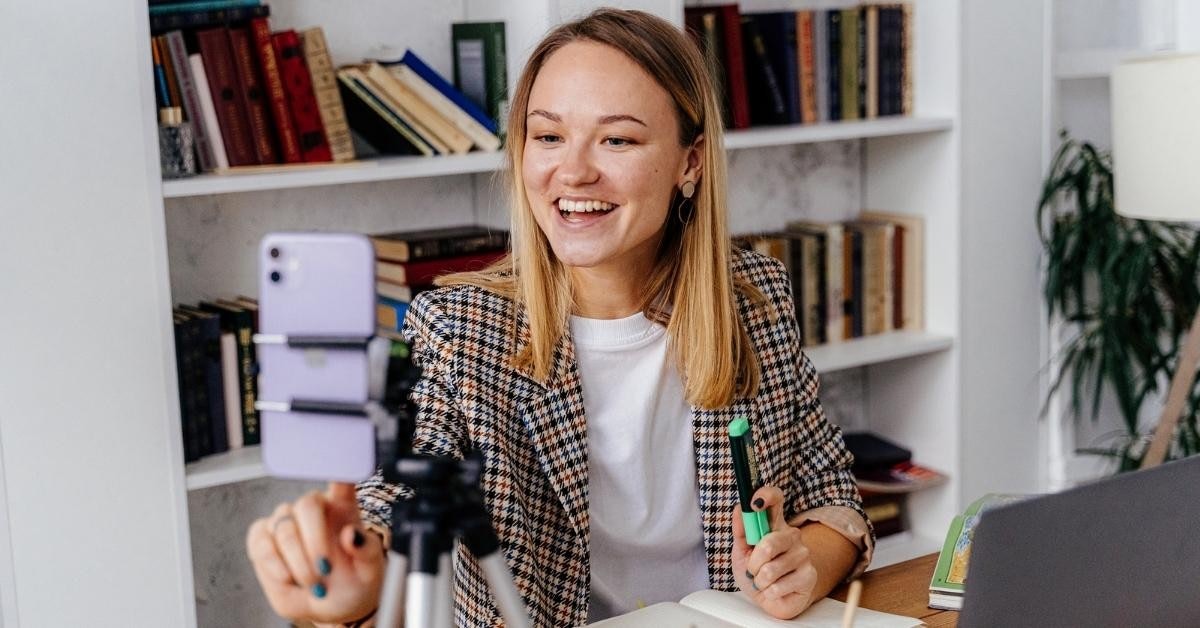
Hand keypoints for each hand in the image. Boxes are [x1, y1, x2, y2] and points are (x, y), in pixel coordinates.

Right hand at [247, 482, 385, 624]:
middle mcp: (313, 507)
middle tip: (324, 571)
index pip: (342, 477)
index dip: (340, 468)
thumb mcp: (370, 569)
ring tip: (313, 583)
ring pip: (284, 527)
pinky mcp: (264, 538)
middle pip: (307, 506)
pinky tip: (287, 577)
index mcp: (344, 504)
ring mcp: (287, 520)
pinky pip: (260, 541)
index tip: (341, 467)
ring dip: (297, 560)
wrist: (331, 605)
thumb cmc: (355, 579)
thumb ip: (365, 550)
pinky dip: (272, 562)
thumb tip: (351, 534)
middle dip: (313, 542)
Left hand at [730, 485, 818, 619]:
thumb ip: (741, 531)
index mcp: (775, 525)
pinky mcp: (809, 576)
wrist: (771, 599)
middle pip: (768, 544)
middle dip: (753, 563)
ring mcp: (803, 555)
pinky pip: (777, 586)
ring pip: (770, 570)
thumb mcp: (741, 551)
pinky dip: (768, 592)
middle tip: (753, 569)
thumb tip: (739, 508)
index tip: (754, 503)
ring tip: (764, 581)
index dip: (766, 496)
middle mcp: (792, 536)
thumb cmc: (756, 572)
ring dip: (759, 581)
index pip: (776, 499)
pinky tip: (774, 590)